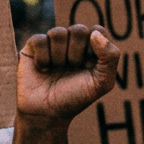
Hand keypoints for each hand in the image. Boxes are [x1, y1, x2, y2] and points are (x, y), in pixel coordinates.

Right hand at [11, 25, 120, 143]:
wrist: (46, 113)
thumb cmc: (76, 98)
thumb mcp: (102, 82)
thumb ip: (110, 57)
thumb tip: (95, 34)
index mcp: (91, 48)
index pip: (98, 30)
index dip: (95, 47)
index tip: (89, 65)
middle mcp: (72, 43)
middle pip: (79, 30)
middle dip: (76, 54)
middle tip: (71, 69)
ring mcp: (53, 44)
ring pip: (58, 32)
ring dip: (59, 56)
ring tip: (56, 70)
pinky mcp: (33, 47)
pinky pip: (40, 39)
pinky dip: (43, 58)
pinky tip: (43, 69)